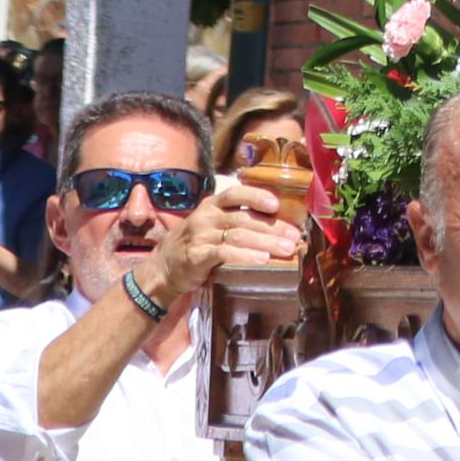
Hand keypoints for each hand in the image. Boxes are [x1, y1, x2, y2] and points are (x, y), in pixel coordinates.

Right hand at [142, 174, 301, 310]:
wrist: (164, 267)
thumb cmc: (197, 243)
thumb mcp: (213, 224)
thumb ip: (237, 220)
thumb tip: (278, 225)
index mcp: (212, 204)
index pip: (235, 193)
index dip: (256, 196)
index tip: (276, 204)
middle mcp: (206, 216)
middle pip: (244, 218)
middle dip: (272, 227)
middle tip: (294, 236)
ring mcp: (201, 235)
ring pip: (238, 235)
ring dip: (266, 242)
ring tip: (286, 249)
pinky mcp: (198, 255)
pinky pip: (225, 253)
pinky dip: (245, 256)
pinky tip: (262, 260)